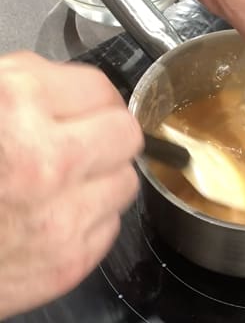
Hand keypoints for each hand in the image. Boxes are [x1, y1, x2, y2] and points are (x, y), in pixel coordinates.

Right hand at [0, 52, 142, 318]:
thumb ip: (26, 83)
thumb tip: (75, 88)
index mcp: (15, 104)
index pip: (102, 90)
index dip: (95, 99)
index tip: (90, 108)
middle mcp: (48, 160)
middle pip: (128, 135)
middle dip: (109, 135)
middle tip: (87, 142)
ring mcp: (63, 216)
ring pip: (127, 181)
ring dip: (103, 179)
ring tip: (65, 184)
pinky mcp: (69, 261)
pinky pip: (109, 225)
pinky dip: (90, 218)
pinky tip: (54, 215)